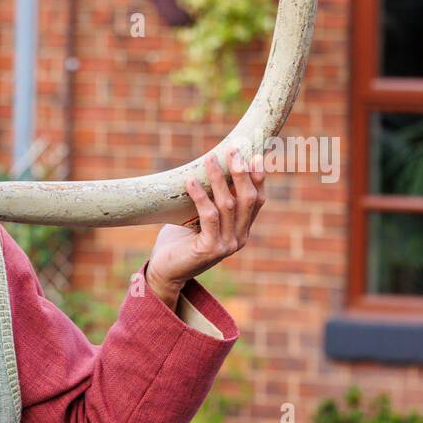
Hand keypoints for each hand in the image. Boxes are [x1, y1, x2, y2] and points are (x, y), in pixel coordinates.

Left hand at [145, 147, 265, 307]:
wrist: (165, 271)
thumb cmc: (179, 241)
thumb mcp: (199, 218)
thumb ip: (212, 201)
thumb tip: (211, 166)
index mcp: (242, 230)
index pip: (257, 200)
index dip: (257, 177)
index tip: (253, 154)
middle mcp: (239, 238)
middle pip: (248, 199)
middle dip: (242, 173)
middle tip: (233, 151)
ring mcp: (227, 245)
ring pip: (228, 205)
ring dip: (219, 180)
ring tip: (209, 159)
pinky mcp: (210, 249)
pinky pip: (209, 217)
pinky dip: (200, 197)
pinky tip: (190, 182)